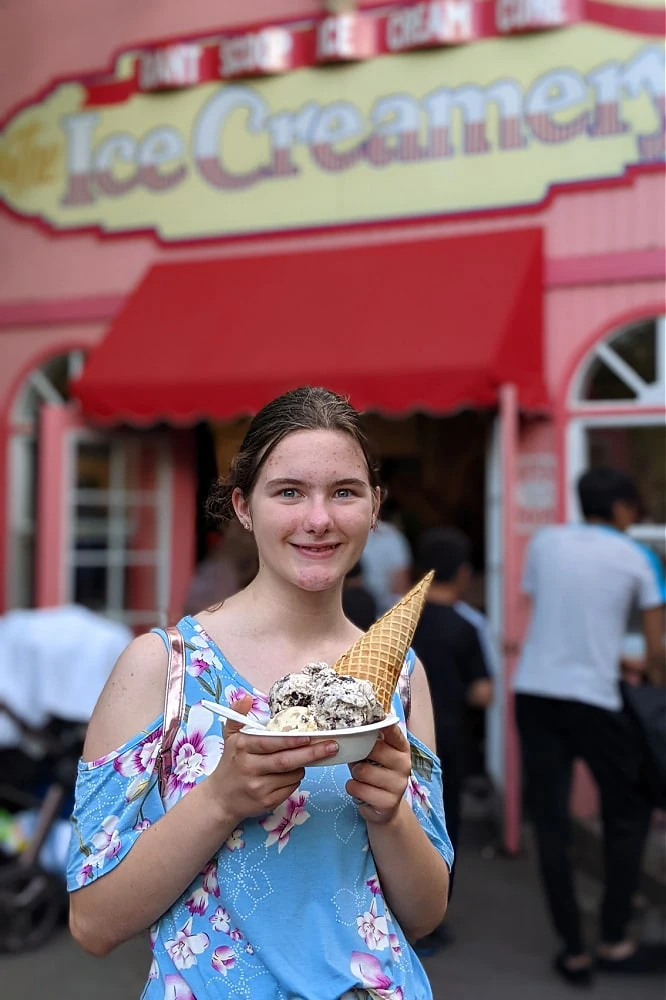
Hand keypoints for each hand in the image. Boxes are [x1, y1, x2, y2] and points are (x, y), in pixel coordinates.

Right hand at [207, 696, 338, 825]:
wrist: (221, 799)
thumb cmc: (231, 763)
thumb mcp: (230, 736)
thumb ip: (238, 715)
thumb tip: (246, 697)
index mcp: (243, 748)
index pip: (271, 743)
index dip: (292, 741)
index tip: (310, 737)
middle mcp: (250, 768)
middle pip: (286, 761)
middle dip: (311, 754)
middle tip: (332, 746)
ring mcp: (258, 788)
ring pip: (292, 775)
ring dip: (302, 767)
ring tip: (301, 759)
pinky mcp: (266, 803)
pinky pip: (291, 789)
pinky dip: (296, 780)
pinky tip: (290, 774)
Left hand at [346, 724, 411, 825]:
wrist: (385, 806)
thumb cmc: (375, 772)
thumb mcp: (374, 755)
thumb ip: (367, 742)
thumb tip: (349, 730)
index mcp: (401, 747)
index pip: (393, 731)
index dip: (381, 724)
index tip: (371, 720)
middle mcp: (404, 764)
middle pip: (374, 749)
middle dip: (359, 755)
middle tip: (359, 760)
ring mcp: (398, 784)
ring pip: (363, 771)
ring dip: (355, 773)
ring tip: (360, 776)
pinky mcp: (388, 802)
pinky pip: (358, 789)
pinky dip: (352, 788)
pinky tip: (360, 789)